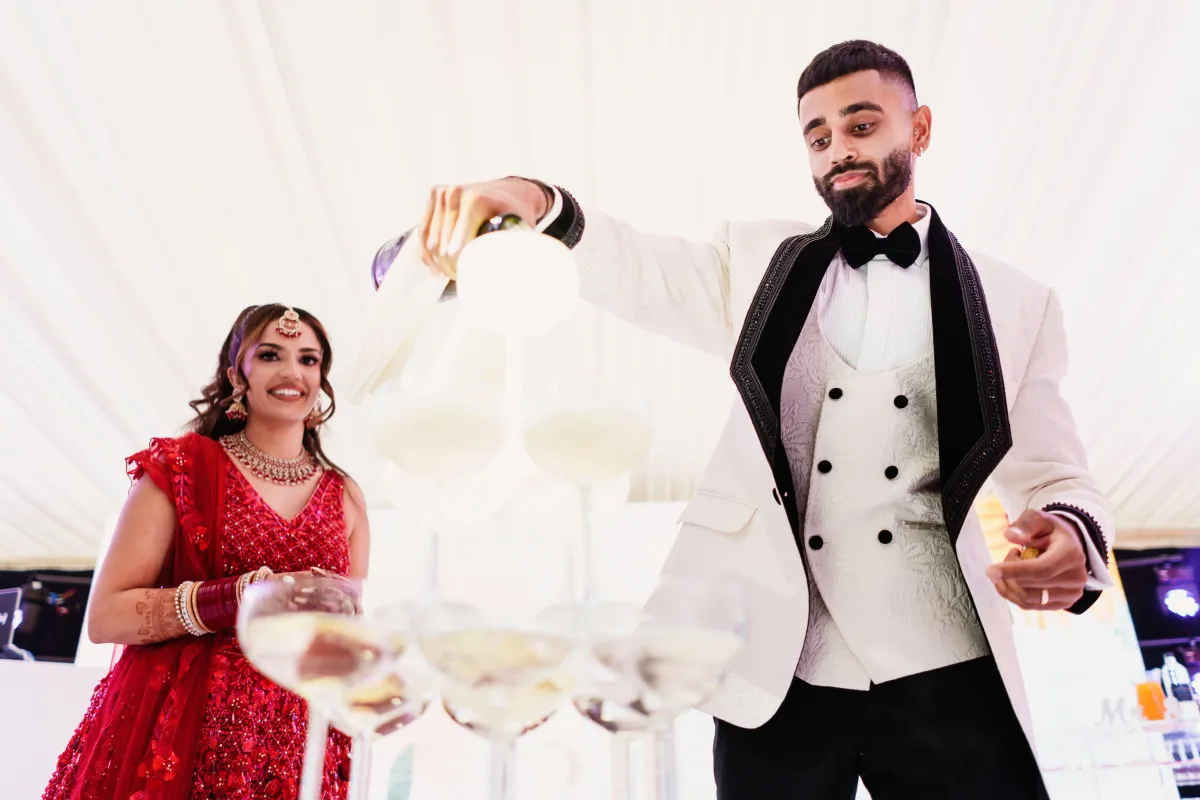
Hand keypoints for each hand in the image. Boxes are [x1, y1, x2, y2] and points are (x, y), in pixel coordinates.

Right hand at [419, 177, 548, 278]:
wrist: (512, 191)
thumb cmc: (517, 215)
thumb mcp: (519, 233)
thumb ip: (509, 253)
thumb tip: (502, 285)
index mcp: (476, 202)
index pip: (456, 248)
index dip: (460, 269)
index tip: (469, 279)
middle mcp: (456, 194)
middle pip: (441, 247)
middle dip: (449, 269)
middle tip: (461, 279)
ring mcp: (443, 192)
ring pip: (430, 242)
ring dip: (438, 263)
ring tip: (451, 274)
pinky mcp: (435, 194)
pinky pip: (423, 232)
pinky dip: (428, 252)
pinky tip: (436, 267)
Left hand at [985, 510, 1087, 610]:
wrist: (1068, 546)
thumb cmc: (1050, 531)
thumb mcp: (1038, 518)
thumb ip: (1025, 525)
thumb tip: (1011, 536)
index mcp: (1071, 555)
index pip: (1042, 570)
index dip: (1015, 571)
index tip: (991, 569)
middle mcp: (1076, 578)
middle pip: (1031, 586)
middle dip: (1008, 574)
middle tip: (1007, 556)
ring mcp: (1071, 594)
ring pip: (1028, 599)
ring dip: (1008, 585)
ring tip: (1008, 567)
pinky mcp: (1063, 604)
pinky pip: (1029, 605)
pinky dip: (1012, 594)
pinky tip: (1010, 579)